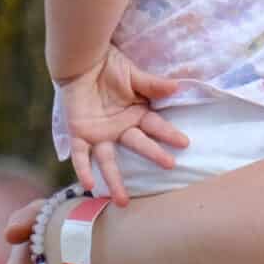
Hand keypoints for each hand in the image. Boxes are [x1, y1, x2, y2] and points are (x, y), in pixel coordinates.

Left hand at [54, 47, 189, 205]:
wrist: (83, 61)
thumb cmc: (110, 68)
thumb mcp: (135, 76)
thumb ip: (153, 85)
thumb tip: (177, 87)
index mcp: (136, 116)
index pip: (155, 127)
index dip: (168, 134)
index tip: (184, 142)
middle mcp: (120, 129)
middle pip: (138, 145)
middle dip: (154, 154)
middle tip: (170, 164)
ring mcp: (100, 134)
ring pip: (108, 161)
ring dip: (115, 181)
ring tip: (122, 202)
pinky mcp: (80, 133)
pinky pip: (80, 155)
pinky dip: (83, 169)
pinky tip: (88, 185)